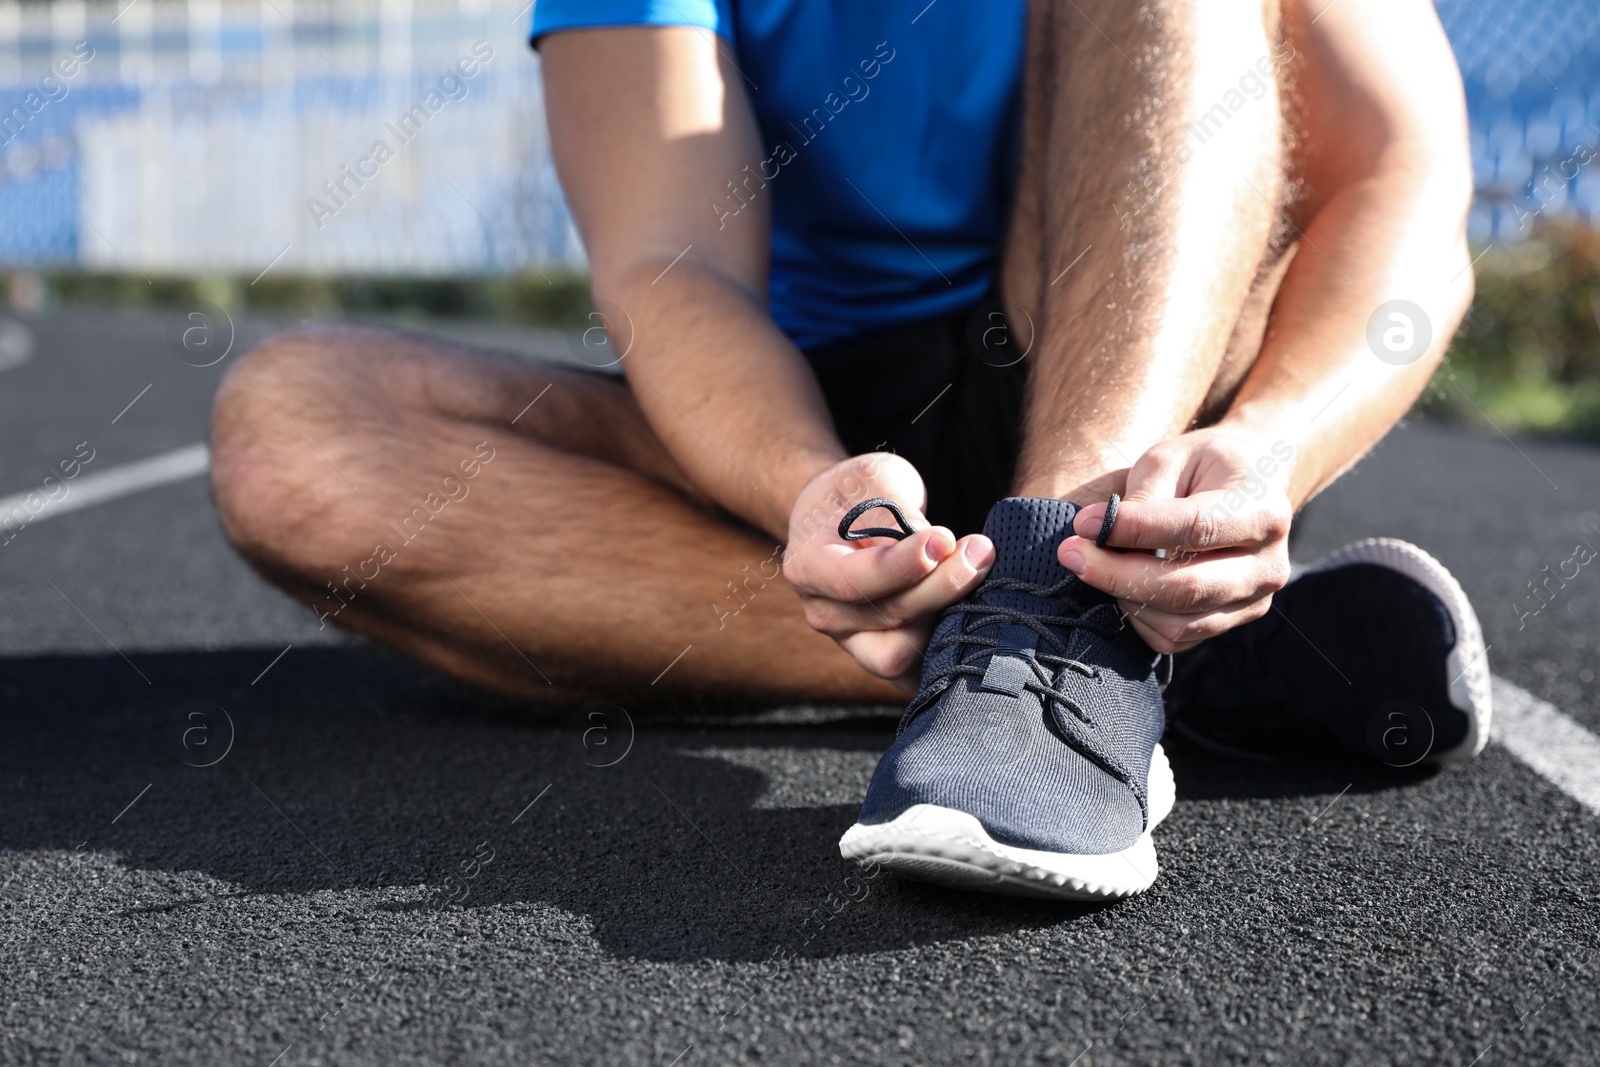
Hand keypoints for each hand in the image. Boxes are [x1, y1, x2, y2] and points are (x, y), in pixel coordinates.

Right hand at [784, 453, 995, 687]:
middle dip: (942, 584)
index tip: (944, 539)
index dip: (902, 566)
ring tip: (977, 575)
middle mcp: (824, 613)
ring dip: (947, 617)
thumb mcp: (872, 480)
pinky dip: (948, 646)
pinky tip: (974, 608)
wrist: (842, 518)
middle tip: (980, 551)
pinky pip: (917, 671)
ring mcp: (852, 642)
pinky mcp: (882, 657)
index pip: (853, 580)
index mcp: (808, 567)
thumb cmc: (858, 493)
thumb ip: (898, 513)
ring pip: (902, 653)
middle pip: (888, 616)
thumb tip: (939, 549)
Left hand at [1057, 427, 1294, 653]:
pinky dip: (1136, 617)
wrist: (1246, 487)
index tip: (1083, 523)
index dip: (1134, 530)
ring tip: (1093, 564)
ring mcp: (1253, 602)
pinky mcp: (1229, 624)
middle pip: (1187, 588)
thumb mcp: (1171, 458)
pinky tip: (1120, 584)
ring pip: (1177, 622)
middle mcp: (1268, 565)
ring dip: (1122, 597)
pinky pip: (1173, 638)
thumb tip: (1098, 533)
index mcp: (1263, 511)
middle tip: (1070, 553)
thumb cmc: (1202, 467)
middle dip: (1117, 575)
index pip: (1194, 529)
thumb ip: (1142, 496)